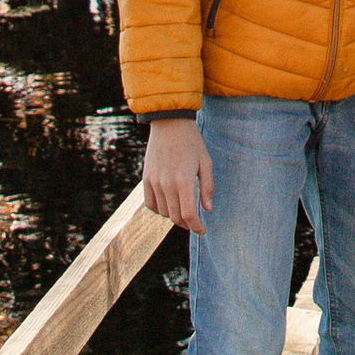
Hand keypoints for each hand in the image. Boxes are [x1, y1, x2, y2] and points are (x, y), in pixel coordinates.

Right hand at [142, 113, 213, 229]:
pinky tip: (169, 206)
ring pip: (163, 212)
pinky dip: (160, 209)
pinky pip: (150, 203)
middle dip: (187, 224)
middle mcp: (167, 184)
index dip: (196, 226)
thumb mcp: (205, 162)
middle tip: (195, 223)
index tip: (202, 231)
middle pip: (175, 217)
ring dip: (174, 217)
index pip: (188, 214)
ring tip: (183, 213)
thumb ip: (207, 187)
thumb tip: (207, 209)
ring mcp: (154, 182)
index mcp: (184, 180)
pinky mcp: (146, 178)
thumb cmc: (191, 142)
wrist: (169, 123)